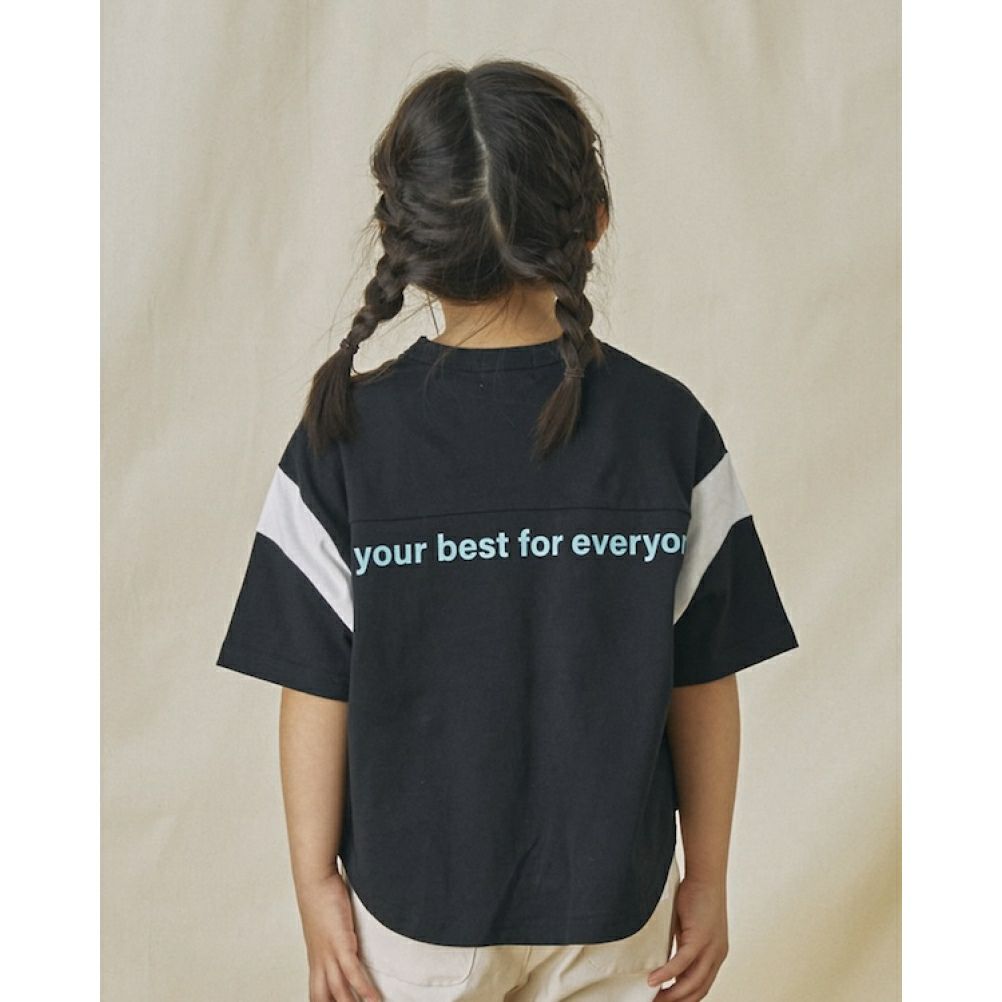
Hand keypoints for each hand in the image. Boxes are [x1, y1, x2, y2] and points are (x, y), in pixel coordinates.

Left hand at [296, 870, 381, 1001]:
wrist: (314, 879)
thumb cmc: (321, 897)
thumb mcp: (326, 924)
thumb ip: (335, 937)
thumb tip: (346, 941)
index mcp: (315, 959)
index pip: (316, 996)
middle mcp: (319, 962)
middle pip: (323, 1000)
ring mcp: (328, 955)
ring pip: (339, 993)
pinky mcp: (340, 944)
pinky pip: (353, 974)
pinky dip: (364, 989)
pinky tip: (375, 1000)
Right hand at [646, 875, 728, 1000]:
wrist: (706, 876)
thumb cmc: (696, 896)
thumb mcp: (690, 928)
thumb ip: (683, 946)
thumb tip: (669, 962)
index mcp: (716, 954)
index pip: (701, 987)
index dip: (684, 999)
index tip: (666, 1001)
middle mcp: (716, 955)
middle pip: (697, 991)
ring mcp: (710, 949)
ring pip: (690, 983)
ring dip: (670, 995)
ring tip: (653, 1000)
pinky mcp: (700, 939)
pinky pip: (681, 964)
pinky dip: (666, 975)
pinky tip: (653, 981)